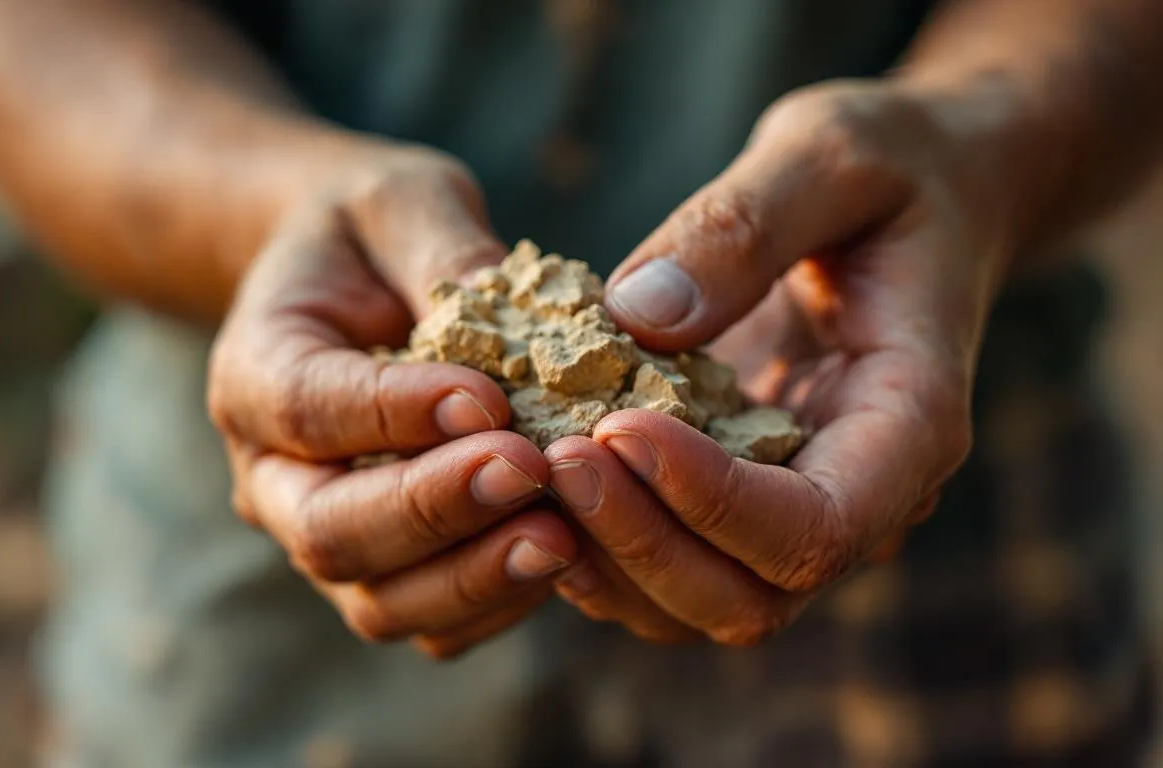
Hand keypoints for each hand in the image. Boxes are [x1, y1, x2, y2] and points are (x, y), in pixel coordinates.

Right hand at [209, 145, 576, 657]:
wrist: (351, 285)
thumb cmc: (373, 233)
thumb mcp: (402, 203)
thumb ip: (445, 254)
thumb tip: (519, 322)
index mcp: (253, 370)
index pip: (305, 408)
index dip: (394, 414)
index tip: (492, 399)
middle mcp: (270, 473)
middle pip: (328, 530)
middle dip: (435, 510)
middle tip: (534, 472)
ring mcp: (321, 533)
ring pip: (375, 599)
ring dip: (472, 576)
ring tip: (566, 535)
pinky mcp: (383, 572)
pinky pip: (429, 622)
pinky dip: (493, 602)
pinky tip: (569, 556)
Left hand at [547, 80, 1006, 643]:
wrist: (921, 197)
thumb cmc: (890, 167)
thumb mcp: (830, 154)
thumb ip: (744, 225)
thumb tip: (638, 316)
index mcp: (910, 425)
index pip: (818, 527)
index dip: (711, 502)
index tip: (615, 428)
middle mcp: (862, 494)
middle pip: (751, 597)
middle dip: (642, 542)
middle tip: (552, 456)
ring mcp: (796, 508)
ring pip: (699, 605)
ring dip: (608, 559)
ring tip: (527, 469)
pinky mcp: (740, 499)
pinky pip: (669, 569)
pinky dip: (600, 546)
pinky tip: (536, 479)